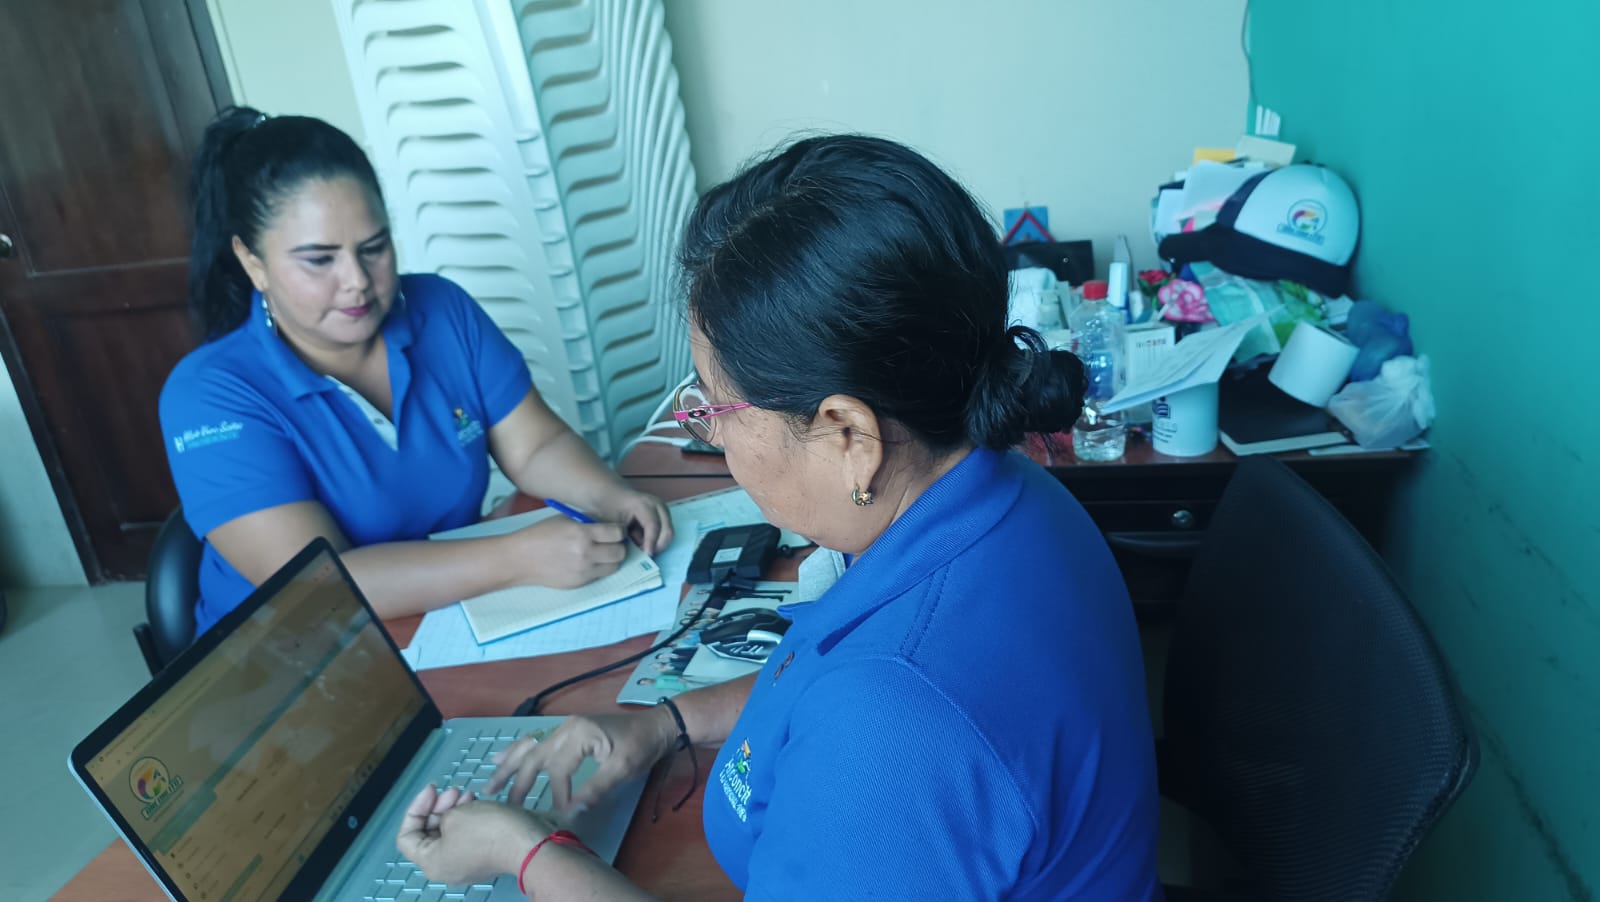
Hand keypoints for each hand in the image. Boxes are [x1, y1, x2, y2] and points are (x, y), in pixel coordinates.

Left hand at [396, 785, 551, 885]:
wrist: (529, 843)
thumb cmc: (487, 830)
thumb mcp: (454, 816)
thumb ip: (440, 815)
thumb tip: (449, 820)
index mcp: (432, 862)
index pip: (407, 837)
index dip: (415, 809)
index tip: (433, 790)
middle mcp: (446, 867)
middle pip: (429, 833)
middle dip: (437, 806)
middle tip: (453, 790)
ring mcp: (466, 862)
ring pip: (449, 832)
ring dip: (454, 809)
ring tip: (467, 794)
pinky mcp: (484, 854)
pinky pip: (467, 835)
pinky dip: (468, 817)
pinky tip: (478, 802)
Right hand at [488, 709, 677, 811]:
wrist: (656, 726)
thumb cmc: (642, 746)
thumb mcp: (623, 769)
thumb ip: (596, 789)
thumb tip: (572, 812)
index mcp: (579, 733)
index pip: (558, 768)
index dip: (557, 793)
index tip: (559, 813)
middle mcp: (567, 727)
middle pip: (534, 755)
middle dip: (517, 781)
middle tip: (504, 805)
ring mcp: (566, 727)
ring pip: (530, 746)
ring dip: (510, 765)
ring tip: (490, 783)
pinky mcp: (569, 730)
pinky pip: (537, 741)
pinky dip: (519, 750)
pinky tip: (502, 757)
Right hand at [514, 517, 627, 588]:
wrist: (519, 558)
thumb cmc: (540, 534)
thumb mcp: (565, 520)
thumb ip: (588, 524)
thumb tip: (609, 527)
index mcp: (582, 533)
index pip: (617, 533)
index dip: (618, 531)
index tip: (614, 530)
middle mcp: (585, 553)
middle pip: (620, 552)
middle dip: (618, 546)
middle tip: (611, 543)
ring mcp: (583, 571)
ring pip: (613, 566)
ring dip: (611, 559)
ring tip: (600, 553)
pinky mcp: (578, 583)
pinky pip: (599, 576)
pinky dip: (598, 569)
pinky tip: (587, 562)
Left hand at [589, 489, 672, 554]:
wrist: (611, 494)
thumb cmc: (609, 507)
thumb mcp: (612, 522)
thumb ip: (624, 536)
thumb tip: (634, 553)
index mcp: (643, 504)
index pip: (653, 526)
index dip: (651, 542)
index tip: (646, 555)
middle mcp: (657, 505)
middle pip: (667, 531)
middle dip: (658, 546)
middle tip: (645, 555)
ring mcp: (662, 510)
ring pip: (668, 533)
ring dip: (657, 543)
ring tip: (641, 546)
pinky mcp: (663, 515)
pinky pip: (665, 532)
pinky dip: (656, 540)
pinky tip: (641, 540)